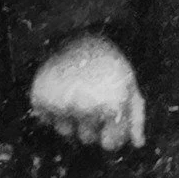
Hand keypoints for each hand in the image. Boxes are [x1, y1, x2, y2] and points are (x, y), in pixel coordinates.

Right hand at [30, 32, 146, 148]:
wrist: (76, 33)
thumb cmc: (108, 61)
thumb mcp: (129, 84)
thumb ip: (135, 117)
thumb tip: (138, 143)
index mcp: (112, 106)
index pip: (110, 144)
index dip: (111, 133)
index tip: (109, 120)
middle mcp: (85, 108)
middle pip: (87, 139)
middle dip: (91, 124)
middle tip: (93, 97)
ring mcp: (60, 105)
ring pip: (65, 132)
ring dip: (71, 118)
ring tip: (77, 91)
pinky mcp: (40, 99)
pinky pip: (46, 120)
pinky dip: (53, 110)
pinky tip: (62, 89)